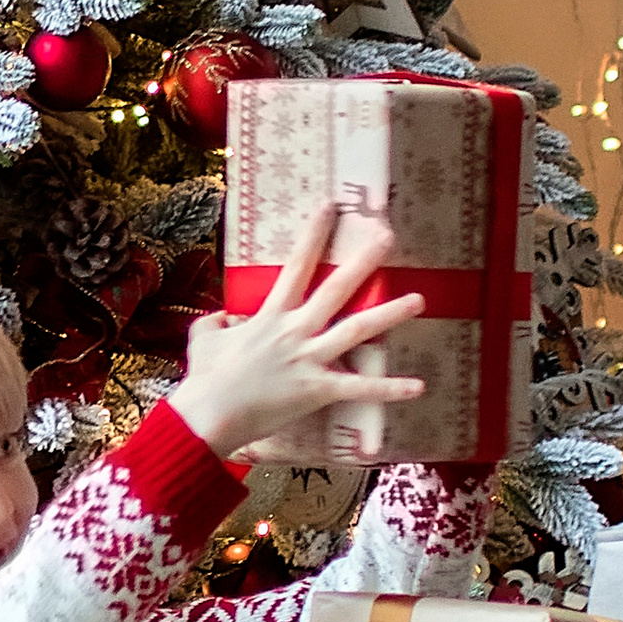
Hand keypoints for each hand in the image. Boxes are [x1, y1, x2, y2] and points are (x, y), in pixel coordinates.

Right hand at [172, 206, 423, 465]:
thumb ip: (216, 321)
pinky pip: (359, 389)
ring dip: (390, 314)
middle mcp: (295, 331)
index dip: (314, 233)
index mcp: (271, 315)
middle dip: (364, 260)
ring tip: (419, 299)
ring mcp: (309, 359)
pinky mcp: (317, 390)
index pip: (297, 264)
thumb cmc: (205, 378)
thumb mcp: (203, 338)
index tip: (331, 205)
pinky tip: (419, 386)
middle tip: (388, 236)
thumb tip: (224, 317)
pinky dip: (389, 389)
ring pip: (357, 330)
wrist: (207, 415)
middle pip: (336, 288)